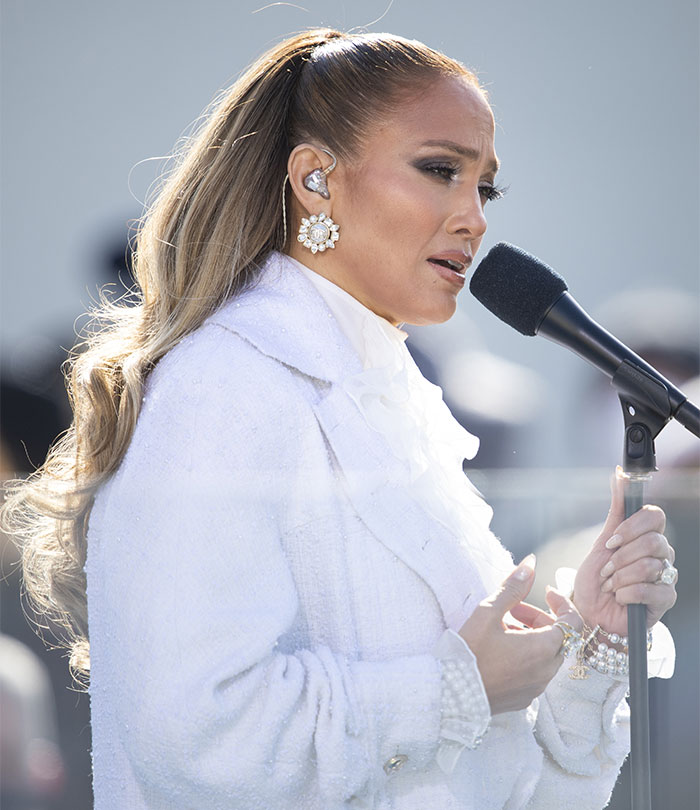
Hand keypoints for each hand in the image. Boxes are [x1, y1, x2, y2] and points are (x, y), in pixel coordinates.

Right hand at [458, 556, 581, 714]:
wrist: (449, 694)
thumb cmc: (469, 651)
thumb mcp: (488, 612)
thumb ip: (513, 587)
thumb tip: (531, 563)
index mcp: (542, 648)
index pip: (572, 621)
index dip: (562, 602)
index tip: (545, 592)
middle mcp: (546, 671)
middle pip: (559, 638)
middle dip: (540, 618)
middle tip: (513, 609)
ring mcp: (536, 688)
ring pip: (547, 656)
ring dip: (533, 637)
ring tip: (503, 628)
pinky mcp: (524, 699)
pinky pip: (536, 672)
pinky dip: (527, 656)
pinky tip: (501, 651)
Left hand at [573, 467, 676, 634]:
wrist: (591, 613)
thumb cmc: (597, 579)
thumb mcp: (602, 542)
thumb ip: (616, 509)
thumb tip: (619, 474)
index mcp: (647, 537)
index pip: (655, 515)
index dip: (632, 526)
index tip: (611, 541)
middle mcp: (662, 554)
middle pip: (653, 541)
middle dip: (621, 557)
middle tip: (607, 570)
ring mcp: (666, 577)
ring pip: (651, 565)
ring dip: (621, 577)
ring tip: (610, 585)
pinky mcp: (666, 600)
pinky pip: (652, 590)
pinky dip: (627, 593)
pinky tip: (620, 598)